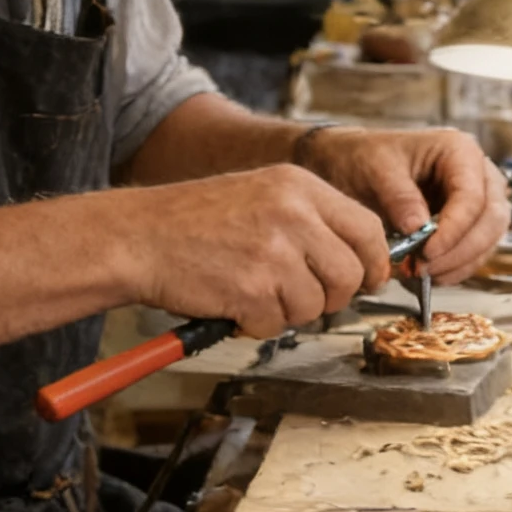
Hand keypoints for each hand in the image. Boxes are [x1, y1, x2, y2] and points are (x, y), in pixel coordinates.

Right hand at [130, 165, 389, 338]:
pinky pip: (277, 324)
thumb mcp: (263, 197)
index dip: (373, 263)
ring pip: (316, 305)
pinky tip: (231, 301)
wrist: (137, 236)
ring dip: (287, 312)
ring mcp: (274, 251)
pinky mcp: (252, 288)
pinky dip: (256, 324)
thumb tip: (359, 263)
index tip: (367, 279)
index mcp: (300, 186)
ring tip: (252, 291)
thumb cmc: (195, 223)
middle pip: (350, 274)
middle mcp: (293, 213)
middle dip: (331, 297)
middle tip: (299, 296)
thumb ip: (311, 222)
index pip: (368, 229)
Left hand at [299, 126, 509, 282]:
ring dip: (459, 264)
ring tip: (422, 274)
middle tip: (424, 268)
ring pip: (489, 240)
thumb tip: (419, 230)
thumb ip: (399, 197)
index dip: (455, 229)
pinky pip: (476, 252)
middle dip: (460, 251)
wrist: (355, 165)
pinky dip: (455, 268)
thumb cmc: (367, 158)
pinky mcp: (470, 224)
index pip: (473, 196)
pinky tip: (428, 274)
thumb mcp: (376, 169)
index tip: (428, 252)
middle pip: (492, 220)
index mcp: (460, 150)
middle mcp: (478, 174)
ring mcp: (479, 201)